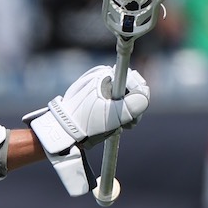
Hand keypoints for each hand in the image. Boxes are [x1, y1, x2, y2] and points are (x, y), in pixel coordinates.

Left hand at [24, 64, 149, 156]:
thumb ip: (133, 104)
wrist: (61, 132)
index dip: (139, 96)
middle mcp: (101, 76)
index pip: (135, 80)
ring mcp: (97, 86)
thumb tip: (145, 95)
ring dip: (124, 114)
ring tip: (118, 127)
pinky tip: (111, 126)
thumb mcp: (113, 115)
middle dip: (133, 107)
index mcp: (105, 75)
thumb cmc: (85, 122)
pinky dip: (115, 115)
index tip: (135, 113)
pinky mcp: (94, 97)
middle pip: (131, 89)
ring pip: (123, 98)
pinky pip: (113, 104)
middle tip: (128, 124)